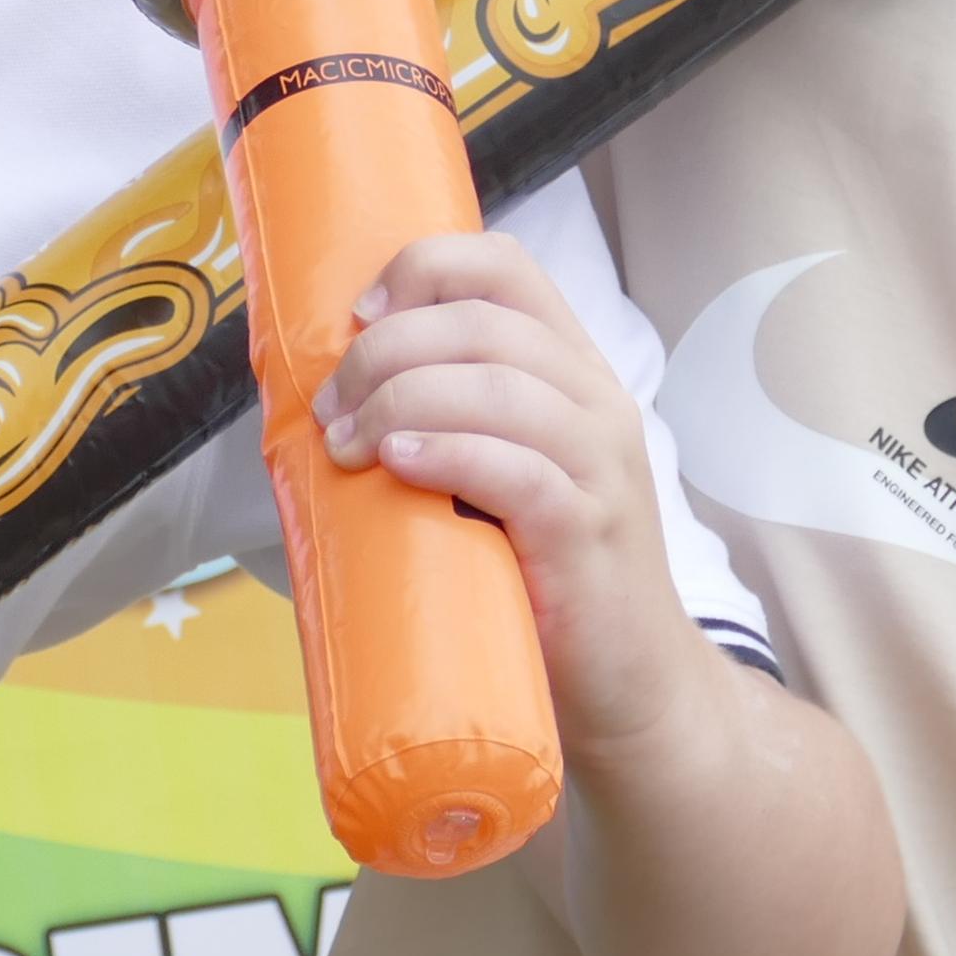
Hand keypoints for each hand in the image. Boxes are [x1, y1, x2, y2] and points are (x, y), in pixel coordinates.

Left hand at [315, 228, 726, 769]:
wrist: (630, 687)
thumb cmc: (543, 581)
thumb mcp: (503, 480)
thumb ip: (448, 429)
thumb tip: (325, 406)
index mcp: (573, 373)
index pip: (506, 268)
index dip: (424, 268)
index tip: (360, 314)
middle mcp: (597, 403)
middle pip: (483, 324)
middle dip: (385, 352)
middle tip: (333, 412)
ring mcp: (600, 467)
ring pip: (497, 386)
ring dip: (399, 401)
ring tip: (349, 446)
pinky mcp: (587, 534)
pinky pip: (517, 469)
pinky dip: (447, 454)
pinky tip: (400, 465)